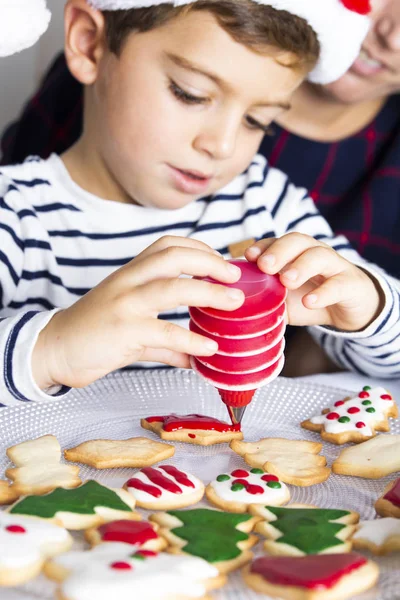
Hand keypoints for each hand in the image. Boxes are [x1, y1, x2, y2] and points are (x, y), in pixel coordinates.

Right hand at [32, 236, 243, 389]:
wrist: (54, 348)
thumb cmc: (93, 332)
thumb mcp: (130, 325)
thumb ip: (164, 339)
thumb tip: (193, 356)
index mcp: (130, 273)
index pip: (167, 245)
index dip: (199, 248)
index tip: (221, 262)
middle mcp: (128, 282)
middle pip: (174, 257)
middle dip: (210, 263)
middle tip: (236, 278)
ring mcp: (125, 304)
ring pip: (173, 288)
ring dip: (209, 294)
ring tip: (234, 304)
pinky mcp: (124, 332)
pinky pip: (165, 332)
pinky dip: (190, 341)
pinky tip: (208, 349)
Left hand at [245, 233, 383, 330]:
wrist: (351, 309)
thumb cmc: (310, 298)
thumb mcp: (283, 300)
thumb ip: (262, 298)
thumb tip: (231, 306)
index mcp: (295, 254)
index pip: (278, 241)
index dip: (263, 246)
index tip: (248, 256)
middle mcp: (314, 253)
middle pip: (298, 241)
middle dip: (280, 250)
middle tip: (265, 266)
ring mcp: (334, 267)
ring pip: (319, 256)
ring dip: (301, 266)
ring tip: (287, 281)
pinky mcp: (350, 284)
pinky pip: (338, 284)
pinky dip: (323, 293)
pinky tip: (309, 301)